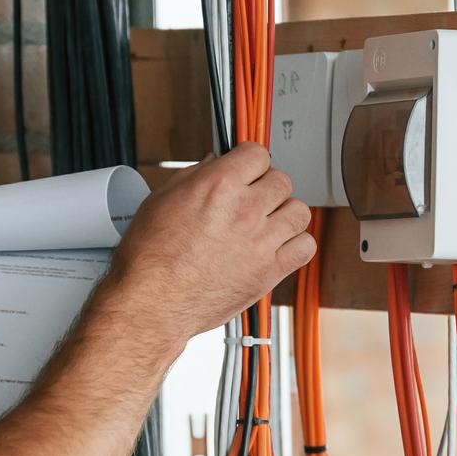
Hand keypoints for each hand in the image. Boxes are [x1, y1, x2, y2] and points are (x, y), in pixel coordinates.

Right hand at [105, 145, 314, 346]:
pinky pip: (306, 247)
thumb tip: (213, 164)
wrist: (152, 301)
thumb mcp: (162, 200)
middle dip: (266, 187)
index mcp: (219, 185)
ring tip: (269, 223)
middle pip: (282, 181)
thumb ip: (194, 176)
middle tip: (253, 200)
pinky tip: (279, 247)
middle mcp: (244, 209)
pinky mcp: (269, 271)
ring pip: (299, 212)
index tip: (248, 170)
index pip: (258, 154)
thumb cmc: (150, 257)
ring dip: (285, 214)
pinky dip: (297, 245)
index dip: (251, 161)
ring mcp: (261, 240)